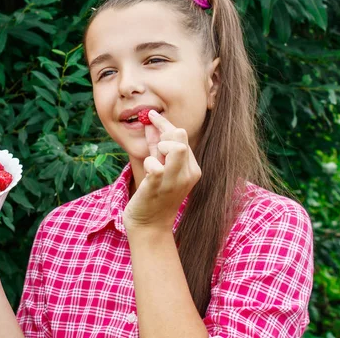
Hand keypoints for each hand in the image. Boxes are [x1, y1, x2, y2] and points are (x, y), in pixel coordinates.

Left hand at [123, 110, 200, 231]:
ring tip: (154, 159)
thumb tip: (151, 124)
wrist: (149, 226)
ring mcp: (175, 181)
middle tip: (151, 141)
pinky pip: (156, 166)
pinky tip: (148, 169)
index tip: (151, 115)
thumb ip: (156, 146)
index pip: (181, 136)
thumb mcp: (158, 167)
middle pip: (180, 136)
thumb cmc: (153, 195)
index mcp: (191, 168)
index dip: (165, 122)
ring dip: (160, 146)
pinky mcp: (158, 187)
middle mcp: (188, 173)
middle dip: (163, 132)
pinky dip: (149, 163)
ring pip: (176, 147)